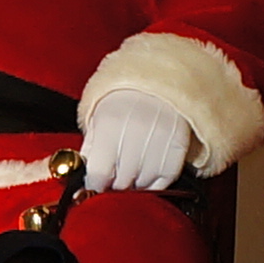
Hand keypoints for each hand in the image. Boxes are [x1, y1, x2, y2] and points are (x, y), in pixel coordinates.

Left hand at [78, 87, 193, 191]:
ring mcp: (159, 141)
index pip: (98, 174)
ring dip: (135, 183)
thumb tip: (86, 178)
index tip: (96, 184)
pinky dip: (155, 182)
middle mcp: (135, 133)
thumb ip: (90, 149)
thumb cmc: (124, 96)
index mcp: (109, 124)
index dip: (95, 184)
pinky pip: (165, 180)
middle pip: (121, 182)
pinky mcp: (178, 147)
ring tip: (133, 167)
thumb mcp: (98, 116)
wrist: (159, 77)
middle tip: (115, 174)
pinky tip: (148, 170)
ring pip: (143, 185)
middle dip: (115, 183)